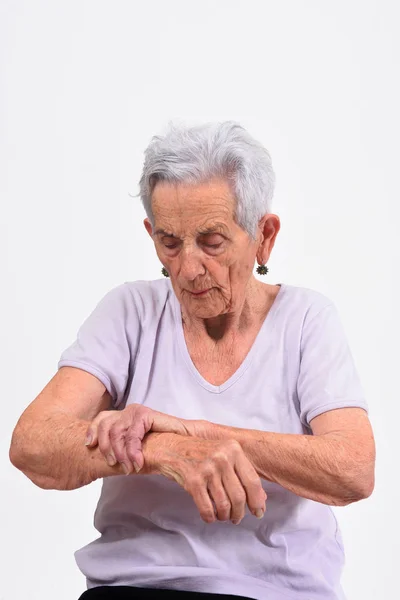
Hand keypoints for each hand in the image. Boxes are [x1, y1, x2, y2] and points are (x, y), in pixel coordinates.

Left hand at [85, 404, 189, 473]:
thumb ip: (120, 447)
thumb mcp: (135, 447)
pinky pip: (132, 435)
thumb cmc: (161, 445)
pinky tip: (137, 462)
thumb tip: (99, 456)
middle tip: (114, 465)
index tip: (89, 446)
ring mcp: (136, 412)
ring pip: (116, 432)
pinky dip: (133, 451)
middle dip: (106, 448)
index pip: (101, 420)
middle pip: (105, 426)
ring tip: (128, 467)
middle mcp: (128, 412)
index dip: (92, 431)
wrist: (185, 440)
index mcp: (123, 417)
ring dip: (120, 453)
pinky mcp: (145, 414)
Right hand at [145, 433, 266, 524]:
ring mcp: (207, 468)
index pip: (252, 481)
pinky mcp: (193, 480)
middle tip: (236, 517)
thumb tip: (261, 499)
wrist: (172, 448)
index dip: (257, 501)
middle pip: (239, 496)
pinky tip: (210, 516)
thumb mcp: (225, 455)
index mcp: (233, 449)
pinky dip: (210, 517)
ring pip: (224, 505)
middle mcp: (222, 457)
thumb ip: (243, 473)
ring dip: (224, 516)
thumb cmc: (201, 453)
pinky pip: (207, 508)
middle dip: (239, 512)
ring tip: (223, 516)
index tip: (258, 511)